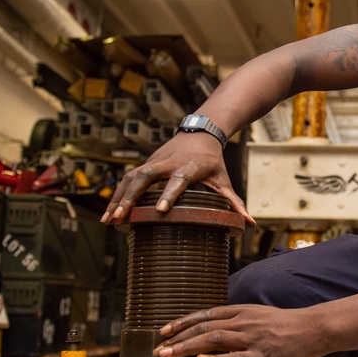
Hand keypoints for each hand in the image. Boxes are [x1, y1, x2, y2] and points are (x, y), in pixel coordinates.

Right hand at [101, 131, 254, 224]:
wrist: (200, 132)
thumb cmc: (212, 161)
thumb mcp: (223, 180)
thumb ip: (234, 202)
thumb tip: (249, 224)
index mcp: (190, 166)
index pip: (179, 180)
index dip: (169, 194)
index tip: (160, 211)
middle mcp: (168, 162)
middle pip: (146, 177)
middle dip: (132, 198)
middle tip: (121, 218)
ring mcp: (154, 161)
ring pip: (131, 177)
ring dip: (119, 198)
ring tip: (108, 220)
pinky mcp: (145, 164)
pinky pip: (127, 179)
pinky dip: (117, 195)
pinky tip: (110, 212)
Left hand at [155, 305, 324, 356]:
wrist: (313, 329)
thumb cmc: (287, 325)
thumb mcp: (258, 316)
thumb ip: (237, 323)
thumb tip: (217, 334)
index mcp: (241, 312)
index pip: (205, 315)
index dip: (182, 323)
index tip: (164, 330)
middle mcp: (242, 322)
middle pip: (204, 327)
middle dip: (178, 338)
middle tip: (159, 349)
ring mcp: (251, 339)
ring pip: (213, 340)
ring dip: (188, 347)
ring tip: (170, 355)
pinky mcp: (261, 356)